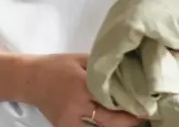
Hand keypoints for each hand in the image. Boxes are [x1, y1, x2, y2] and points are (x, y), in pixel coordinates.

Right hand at [24, 54, 142, 126]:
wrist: (30, 80)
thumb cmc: (58, 66)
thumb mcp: (82, 59)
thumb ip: (104, 67)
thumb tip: (131, 69)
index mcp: (82, 86)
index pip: (113, 101)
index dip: (132, 106)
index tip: (148, 104)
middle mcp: (76, 107)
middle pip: (111, 122)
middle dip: (130, 120)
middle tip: (144, 114)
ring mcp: (70, 122)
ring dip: (118, 126)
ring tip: (132, 119)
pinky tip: (113, 123)